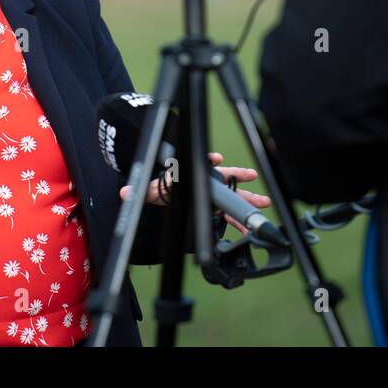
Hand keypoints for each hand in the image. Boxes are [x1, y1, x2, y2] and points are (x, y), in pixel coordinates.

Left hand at [119, 152, 271, 235]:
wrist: (163, 191)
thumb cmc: (161, 184)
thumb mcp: (151, 188)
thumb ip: (140, 190)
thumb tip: (124, 193)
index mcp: (191, 173)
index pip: (202, 163)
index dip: (210, 160)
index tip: (216, 158)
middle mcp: (205, 181)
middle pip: (224, 178)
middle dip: (239, 178)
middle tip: (252, 177)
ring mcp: (211, 194)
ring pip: (232, 195)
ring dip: (247, 198)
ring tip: (263, 202)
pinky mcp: (213, 206)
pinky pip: (228, 213)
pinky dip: (238, 221)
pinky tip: (247, 229)